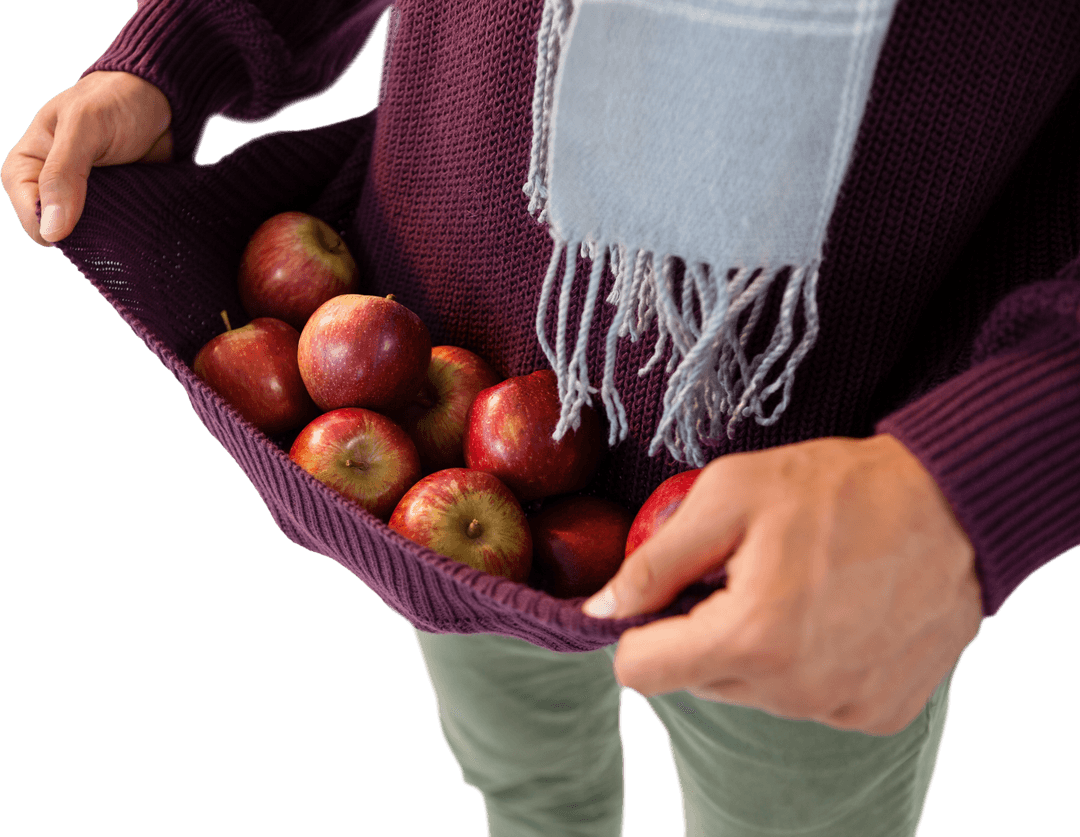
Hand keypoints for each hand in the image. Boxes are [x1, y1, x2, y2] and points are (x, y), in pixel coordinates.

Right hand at [2, 71, 172, 245]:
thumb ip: (63, 174)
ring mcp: (85, 199)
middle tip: (115, 209)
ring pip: (90, 236)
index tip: (86, 216)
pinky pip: (116, 231)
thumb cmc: (114, 101)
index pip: (30, 216)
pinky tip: (140, 214)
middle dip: (86, 231)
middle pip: (61, 232)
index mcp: (27, 166)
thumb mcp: (84, 126)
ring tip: (130, 207)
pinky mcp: (115, 205)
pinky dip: (128, 228)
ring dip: (110, 231)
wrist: (160, 99)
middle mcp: (50, 187)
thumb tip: (51, 232)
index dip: (55, 225)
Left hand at [583, 434, 984, 735]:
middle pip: (697, 679)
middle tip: (744, 574)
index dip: (637, 631)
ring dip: (756, 648)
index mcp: (751, 637)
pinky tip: (835, 614)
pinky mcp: (877, 713)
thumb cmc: (838, 489)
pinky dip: (806, 663)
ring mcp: (839, 707)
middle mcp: (794, 690)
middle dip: (702, 630)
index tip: (663, 596)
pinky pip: (807, 699)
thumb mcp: (729, 496)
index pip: (641, 674)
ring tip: (796, 588)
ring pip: (750, 691)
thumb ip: (655, 561)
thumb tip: (601, 609)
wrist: (953, 506)